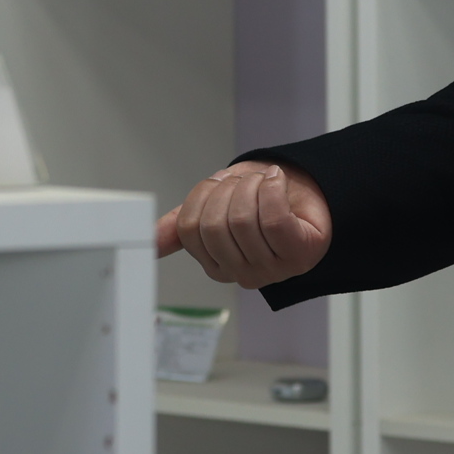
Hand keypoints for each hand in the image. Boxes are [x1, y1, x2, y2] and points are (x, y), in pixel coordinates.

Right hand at [154, 161, 331, 289]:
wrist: (306, 194)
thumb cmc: (261, 202)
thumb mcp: (214, 208)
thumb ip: (181, 226)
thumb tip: (147, 240)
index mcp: (217, 265)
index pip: (191, 228)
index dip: (204, 194)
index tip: (222, 182)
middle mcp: (243, 274)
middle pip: (216, 225)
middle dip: (229, 189)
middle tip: (246, 180)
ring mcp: (273, 269)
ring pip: (244, 220)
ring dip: (253, 185)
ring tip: (264, 181)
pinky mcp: (299, 254)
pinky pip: (273, 218)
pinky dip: (272, 188)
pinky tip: (276, 179)